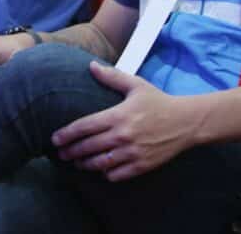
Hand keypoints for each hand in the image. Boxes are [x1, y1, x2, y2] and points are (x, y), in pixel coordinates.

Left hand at [51, 61, 195, 180]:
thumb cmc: (158, 102)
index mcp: (118, 116)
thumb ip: (112, 76)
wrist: (186, 122)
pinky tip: (101, 169)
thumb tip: (91, 66)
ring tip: (76, 162)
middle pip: (88, 147)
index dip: (67, 134)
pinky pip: (116, 174)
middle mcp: (122, 136)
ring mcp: (132, 153)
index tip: (55, 139)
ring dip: (84, 164)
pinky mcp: (142, 166)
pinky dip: (106, 173)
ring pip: (100, 164)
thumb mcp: (135, 85)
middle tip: (60, 153)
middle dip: (70, 151)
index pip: (84, 127)